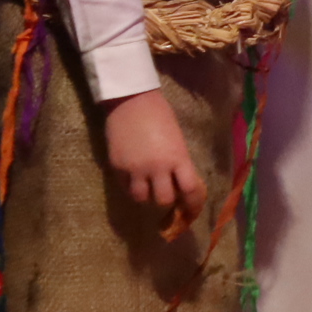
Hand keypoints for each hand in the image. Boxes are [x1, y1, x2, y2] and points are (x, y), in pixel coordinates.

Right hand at [102, 89, 202, 222]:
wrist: (132, 101)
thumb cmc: (160, 115)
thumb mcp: (177, 140)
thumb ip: (178, 161)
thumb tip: (178, 181)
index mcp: (178, 158)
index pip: (190, 190)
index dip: (193, 204)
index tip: (192, 210)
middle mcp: (157, 167)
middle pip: (163, 199)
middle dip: (167, 200)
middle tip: (166, 193)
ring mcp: (135, 168)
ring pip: (141, 198)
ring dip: (146, 195)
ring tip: (148, 187)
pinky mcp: (117, 166)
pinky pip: (125, 187)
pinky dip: (131, 187)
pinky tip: (134, 179)